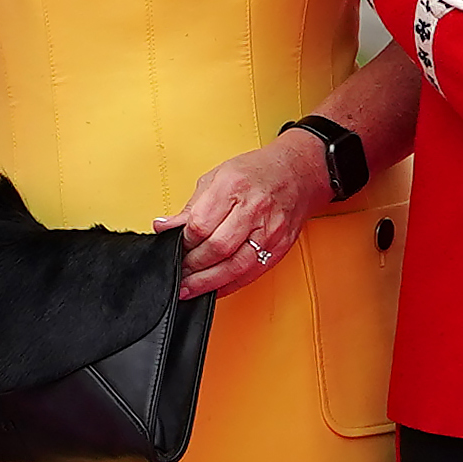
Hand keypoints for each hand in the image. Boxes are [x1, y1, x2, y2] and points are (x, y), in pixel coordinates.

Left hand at [174, 136, 332, 296]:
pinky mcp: (279, 248)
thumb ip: (192, 207)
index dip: (183, 241)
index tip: (172, 246)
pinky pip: (251, 274)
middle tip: (178, 272)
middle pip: (217, 248)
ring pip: (235, 267)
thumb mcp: (217, 178)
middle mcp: (254, 210)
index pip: (201, 224)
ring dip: (208, 282)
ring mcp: (269, 231)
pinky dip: (229, 285)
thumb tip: (164, 227)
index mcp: (233, 187)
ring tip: (190, 288)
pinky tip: (214, 288)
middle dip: (193, 265)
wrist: (298, 174)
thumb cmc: (257, 172)